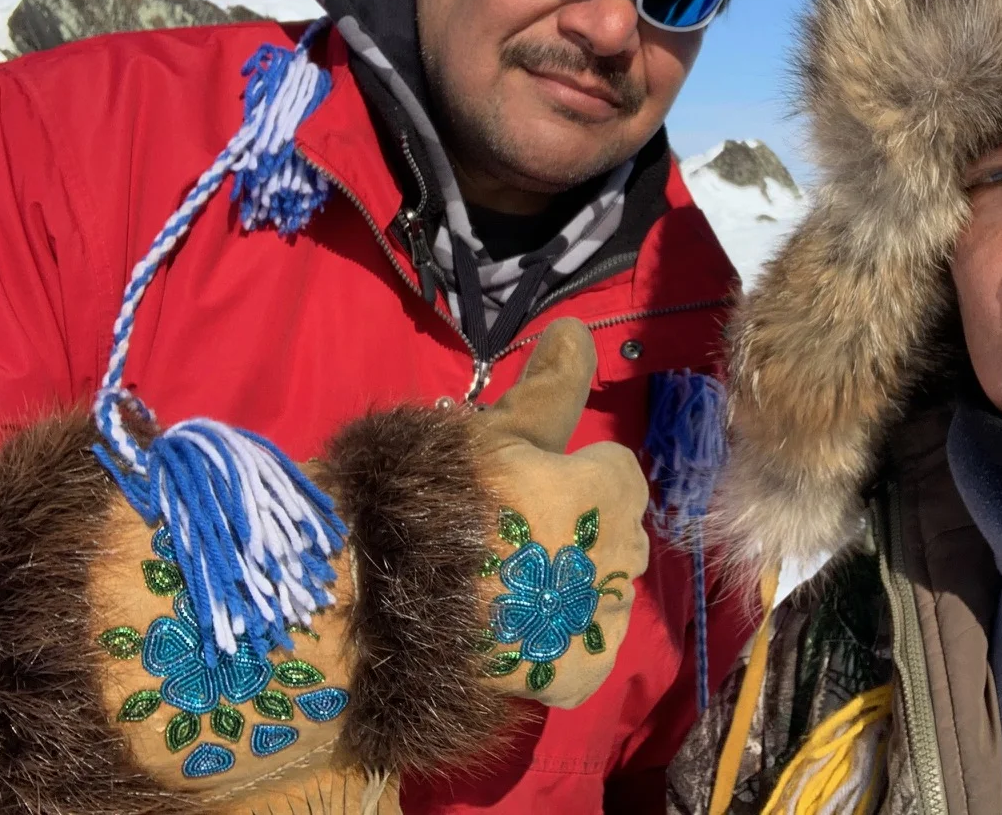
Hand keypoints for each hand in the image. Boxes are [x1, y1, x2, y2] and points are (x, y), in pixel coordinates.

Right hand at [473, 318, 651, 708]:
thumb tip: (579, 327)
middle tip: (508, 538)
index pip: (614, 469)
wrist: (379, 595)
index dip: (567, 473)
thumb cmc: (437, 496)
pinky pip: (588, 649)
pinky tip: (514, 634)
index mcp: (611, 487)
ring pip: (604, 590)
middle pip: (614, 530)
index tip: (521, 487)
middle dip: (576, 529)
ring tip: (505, 590)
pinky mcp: (580, 674)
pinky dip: (558, 645)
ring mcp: (602, 618)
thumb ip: (551, 385)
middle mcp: (622, 553)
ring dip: (571, 587)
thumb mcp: (496, 433)